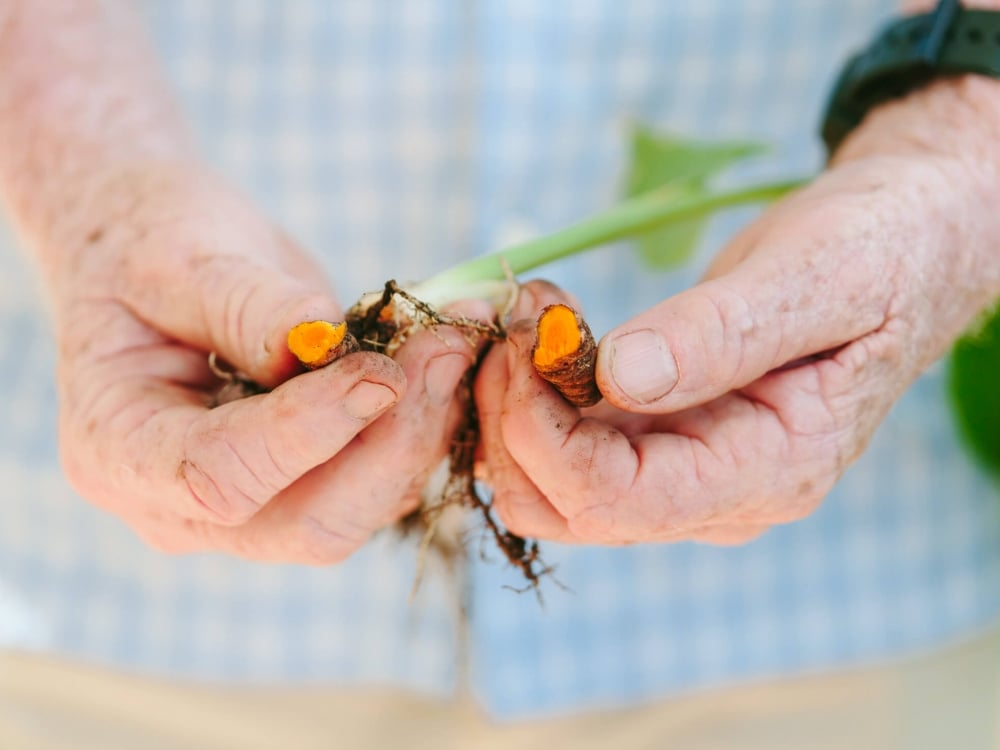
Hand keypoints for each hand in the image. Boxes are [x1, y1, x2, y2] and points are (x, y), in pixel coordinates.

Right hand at [49, 161, 476, 562]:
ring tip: (454, 336)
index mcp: (121, 453)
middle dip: (392, 443)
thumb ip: (247, 305)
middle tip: (446, 347)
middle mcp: (185, 505)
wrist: (152, 253)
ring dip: (422, 427)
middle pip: (311, 523)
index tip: (380, 371)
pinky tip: (443, 352)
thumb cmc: (144, 246)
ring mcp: (253, 503)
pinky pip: (381, 477)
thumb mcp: (178, 257)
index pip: (220, 477)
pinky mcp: (310, 480)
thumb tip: (330, 342)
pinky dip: (422, 420)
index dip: (308, 432)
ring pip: (362, 506)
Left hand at [476, 78, 999, 545]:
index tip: (522, 341)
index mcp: (770, 471)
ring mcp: (684, 471)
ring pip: (552, 485)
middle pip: (568, 507)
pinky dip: (531, 393)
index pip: (623, 500)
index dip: (546, 435)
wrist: (894, 251)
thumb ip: (724, 332)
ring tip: (531, 310)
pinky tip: (544, 326)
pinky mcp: (658, 437)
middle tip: (517, 315)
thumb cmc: (877, 255)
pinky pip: (565, 445)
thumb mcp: (820, 278)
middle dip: (512, 420)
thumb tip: (620, 376)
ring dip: (512, 405)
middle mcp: (718, 494)